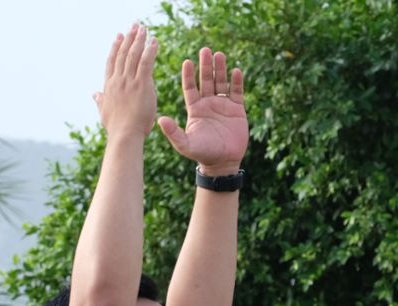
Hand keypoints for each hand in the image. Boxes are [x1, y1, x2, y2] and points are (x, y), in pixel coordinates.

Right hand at [93, 23, 159, 143]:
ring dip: (139, 40)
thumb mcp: (104, 112)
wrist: (124, 135)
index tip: (119, 36)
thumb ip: (100, 100)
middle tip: (134, 26)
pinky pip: (146, 63)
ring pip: (133, 55)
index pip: (112, 61)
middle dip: (128, 38)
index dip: (115, 47)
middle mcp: (117, 80)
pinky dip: (150, 51)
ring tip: (144, 29)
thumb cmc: (116, 128)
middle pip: (122, 54)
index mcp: (109, 86)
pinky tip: (154, 42)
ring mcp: (128, 81)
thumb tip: (94, 94)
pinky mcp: (141, 84)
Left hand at [157, 46, 246, 171]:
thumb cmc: (203, 154)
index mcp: (195, 108)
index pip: (190, 87)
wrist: (223, 163)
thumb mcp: (185, 144)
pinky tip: (236, 71)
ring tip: (219, 55)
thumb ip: (173, 132)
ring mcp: (223, 105)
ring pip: (221, 82)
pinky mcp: (237, 110)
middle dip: (205, 66)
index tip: (187, 62)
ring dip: (220, 69)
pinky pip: (237, 92)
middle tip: (205, 50)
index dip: (188, 75)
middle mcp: (208, 103)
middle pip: (206, 80)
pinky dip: (237, 82)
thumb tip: (160, 119)